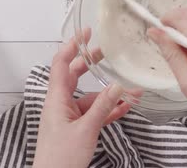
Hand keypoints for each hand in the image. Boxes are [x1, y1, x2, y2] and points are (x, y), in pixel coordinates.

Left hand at [33, 29, 130, 167]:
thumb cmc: (59, 160)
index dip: (72, 46)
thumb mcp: (86, 129)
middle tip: (107, 52)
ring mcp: (69, 117)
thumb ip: (103, 106)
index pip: (61, 64)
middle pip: (75, 76)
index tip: (85, 33)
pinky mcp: (77, 129)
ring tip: (130, 90)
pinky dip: (108, 109)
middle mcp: (61, 104)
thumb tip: (117, 85)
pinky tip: (124, 106)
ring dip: (109, 94)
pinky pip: (94, 113)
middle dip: (91, 64)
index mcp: (56, 99)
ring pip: (90, 97)